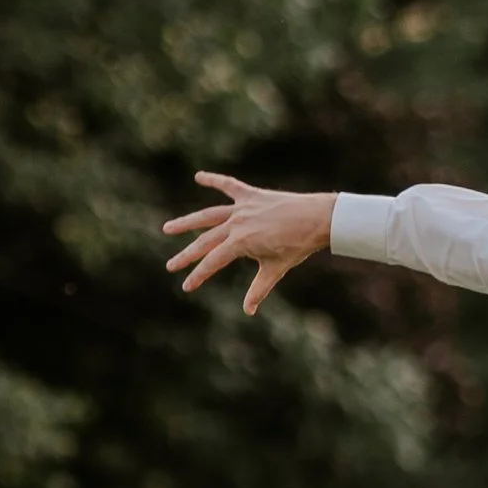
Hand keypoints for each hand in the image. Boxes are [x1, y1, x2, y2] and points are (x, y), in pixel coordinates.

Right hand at [163, 174, 335, 316]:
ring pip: (209, 215)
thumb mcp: (276, 269)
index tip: (186, 286)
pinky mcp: (251, 194)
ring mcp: (242, 207)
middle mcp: (237, 224)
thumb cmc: (298, 246)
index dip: (198, 276)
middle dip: (187, 255)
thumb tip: (248, 311)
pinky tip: (199, 177)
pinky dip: (214, 180)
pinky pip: (228, 185)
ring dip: (188, 222)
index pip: (212, 262)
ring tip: (169, 228)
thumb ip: (259, 289)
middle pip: (205, 241)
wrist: (318, 218)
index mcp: (241, 243)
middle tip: (170, 265)